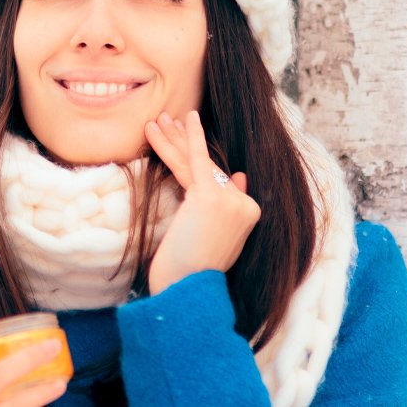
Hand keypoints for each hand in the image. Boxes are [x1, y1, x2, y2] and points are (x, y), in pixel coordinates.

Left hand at [141, 110, 261, 295]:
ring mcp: (231, 201)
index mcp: (247, 214)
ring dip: (177, 138)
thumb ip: (229, 207)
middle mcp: (244, 205)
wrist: (186, 289)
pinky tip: (183, 119)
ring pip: (198, 162)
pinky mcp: (211, 197)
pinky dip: (190, 136)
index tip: (187, 141)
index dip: (202, 163)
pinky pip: (196, 159)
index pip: (222, 180)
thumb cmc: (192, 271)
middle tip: (171, 120)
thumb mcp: (218, 238)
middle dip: (187, 143)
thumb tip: (240, 175)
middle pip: (211, 167)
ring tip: (159, 120)